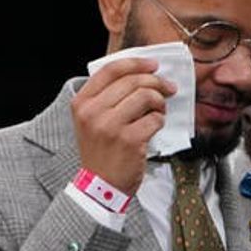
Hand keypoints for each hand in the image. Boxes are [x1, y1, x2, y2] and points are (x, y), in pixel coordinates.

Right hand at [71, 57, 176, 196]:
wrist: (100, 187)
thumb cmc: (101, 153)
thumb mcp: (92, 121)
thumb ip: (107, 98)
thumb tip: (141, 76)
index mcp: (82, 103)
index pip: (110, 70)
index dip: (136, 63)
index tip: (153, 66)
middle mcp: (93, 112)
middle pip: (132, 81)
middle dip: (156, 82)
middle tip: (168, 88)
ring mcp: (110, 126)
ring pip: (145, 97)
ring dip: (159, 102)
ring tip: (160, 110)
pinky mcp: (129, 140)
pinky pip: (154, 119)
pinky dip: (160, 121)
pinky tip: (155, 126)